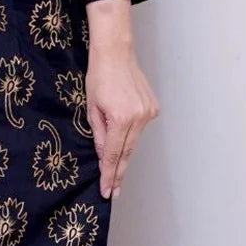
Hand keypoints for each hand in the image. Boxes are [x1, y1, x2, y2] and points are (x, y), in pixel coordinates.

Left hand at [85, 0, 159, 199]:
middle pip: (127, 153)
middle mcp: (139, 117)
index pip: (114, 154)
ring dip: (124, 156)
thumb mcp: (92, 110)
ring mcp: (148, 112)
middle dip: (119, 173)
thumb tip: (105, 158)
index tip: (107, 191)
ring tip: (116, 174)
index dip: (110, 175)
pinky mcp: (153, 108)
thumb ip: (100, 136)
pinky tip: (124, 144)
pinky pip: (139, 130)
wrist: (116, 53)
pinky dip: (131, 138)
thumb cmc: (99, 78)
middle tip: (114, 192)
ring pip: (134, 142)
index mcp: (122, 119)